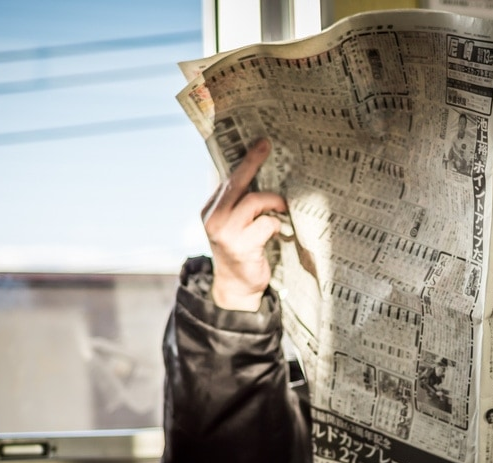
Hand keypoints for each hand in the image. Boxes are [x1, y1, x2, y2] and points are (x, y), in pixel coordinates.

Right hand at [200, 138, 286, 310]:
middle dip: (253, 162)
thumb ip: (239, 204)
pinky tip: (278, 231)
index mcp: (210, 210)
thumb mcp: (233, 225)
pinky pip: (266, 223)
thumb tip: (260, 174)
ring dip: (274, 201)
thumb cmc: (241, 252)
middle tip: (266, 146)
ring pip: (254, 201)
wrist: (236, 288)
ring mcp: (225, 232)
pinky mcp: (241, 246)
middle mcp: (213, 218)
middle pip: (236, 182)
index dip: (244, 161)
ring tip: (283, 207)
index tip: (259, 144)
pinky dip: (275, 224)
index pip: (227, 179)